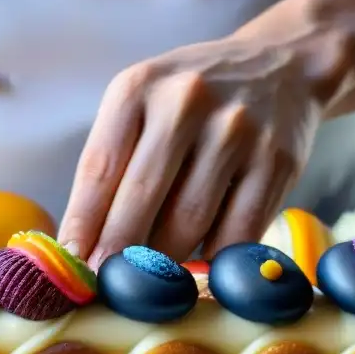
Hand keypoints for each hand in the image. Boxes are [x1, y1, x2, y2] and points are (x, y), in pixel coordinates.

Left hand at [58, 37, 321, 267]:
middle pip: (141, 200)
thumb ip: (115, 163)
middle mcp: (185, 102)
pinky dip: (214, 260)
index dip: (82, 225)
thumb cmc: (192, 99)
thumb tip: (84, 245)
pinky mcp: (278, 161)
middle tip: (108, 288)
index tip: (73, 266)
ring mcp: (236, 130)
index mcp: (137, 87)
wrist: (281, 65)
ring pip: (189, 222)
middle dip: (119, 254)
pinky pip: (237, 232)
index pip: (99, 169)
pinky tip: (200, 270)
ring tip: (152, 283)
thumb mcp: (143, 105)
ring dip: (165, 262)